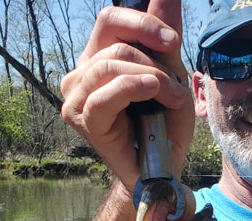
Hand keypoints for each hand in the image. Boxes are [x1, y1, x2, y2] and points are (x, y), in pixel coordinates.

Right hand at [60, 0, 193, 193]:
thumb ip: (163, 34)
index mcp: (99, 58)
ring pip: (112, 65)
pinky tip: (153, 95)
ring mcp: (77, 96)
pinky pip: (106, 94)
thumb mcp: (171, 73)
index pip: (110, 20)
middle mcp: (81, 74)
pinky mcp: (83, 119)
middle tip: (174, 87)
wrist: (162, 170)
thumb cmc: (165, 125)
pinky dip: (135, 90)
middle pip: (114, 41)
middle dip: (154, 60)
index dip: (143, 23)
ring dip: (151, 79)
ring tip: (168, 100)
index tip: (173, 42)